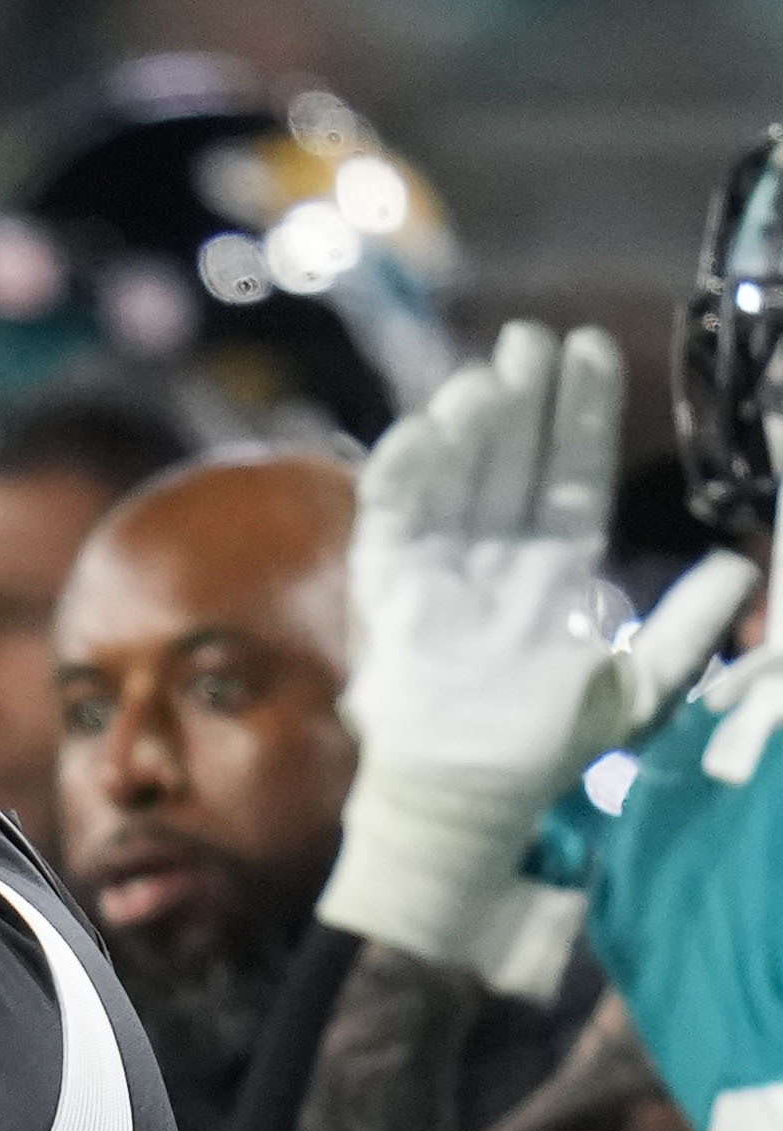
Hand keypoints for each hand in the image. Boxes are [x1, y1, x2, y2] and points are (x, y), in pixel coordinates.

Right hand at [320, 321, 762, 994]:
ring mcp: (439, 566)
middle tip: (531, 337)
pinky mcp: (388, 585)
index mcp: (553, 571)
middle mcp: (495, 557)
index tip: (590, 354)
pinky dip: (405, 469)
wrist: (469, 793)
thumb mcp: (636, 684)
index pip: (569, 475)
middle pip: (511, 460)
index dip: (580, 416)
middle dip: (523, 397)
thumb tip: (742, 569)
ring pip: (455, 474)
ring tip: (491, 372)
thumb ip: (684, 626)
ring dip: (470, 422)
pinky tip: (427, 426)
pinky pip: (393, 514)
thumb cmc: (545, 747)